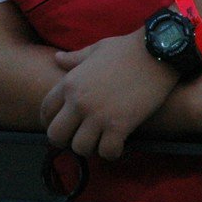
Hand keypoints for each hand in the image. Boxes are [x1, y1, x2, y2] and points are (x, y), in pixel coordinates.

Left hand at [41, 32, 177, 159]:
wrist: (156, 53)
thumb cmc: (126, 49)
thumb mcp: (95, 50)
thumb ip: (74, 58)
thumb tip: (57, 57)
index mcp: (70, 82)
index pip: (46, 109)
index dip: (49, 121)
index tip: (61, 125)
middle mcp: (79, 102)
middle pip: (56, 135)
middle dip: (65, 140)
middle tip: (78, 138)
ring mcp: (98, 115)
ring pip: (79, 148)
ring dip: (89, 148)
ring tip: (99, 141)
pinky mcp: (119, 126)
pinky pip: (106, 152)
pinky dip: (112, 152)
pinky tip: (118, 145)